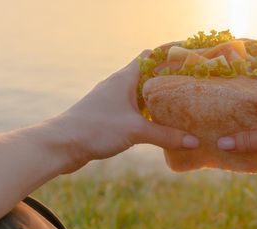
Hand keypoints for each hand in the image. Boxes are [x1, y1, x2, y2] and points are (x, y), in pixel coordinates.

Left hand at [50, 51, 198, 166]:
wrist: (62, 145)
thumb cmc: (96, 128)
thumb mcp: (136, 131)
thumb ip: (166, 135)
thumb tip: (194, 141)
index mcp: (124, 78)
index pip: (150, 56)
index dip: (170, 56)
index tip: (190, 63)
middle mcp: (118, 85)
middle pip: (148, 77)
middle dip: (169, 83)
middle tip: (191, 91)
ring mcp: (112, 101)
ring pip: (141, 97)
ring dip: (158, 103)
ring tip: (181, 110)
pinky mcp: (108, 117)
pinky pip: (133, 112)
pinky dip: (147, 117)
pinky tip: (158, 129)